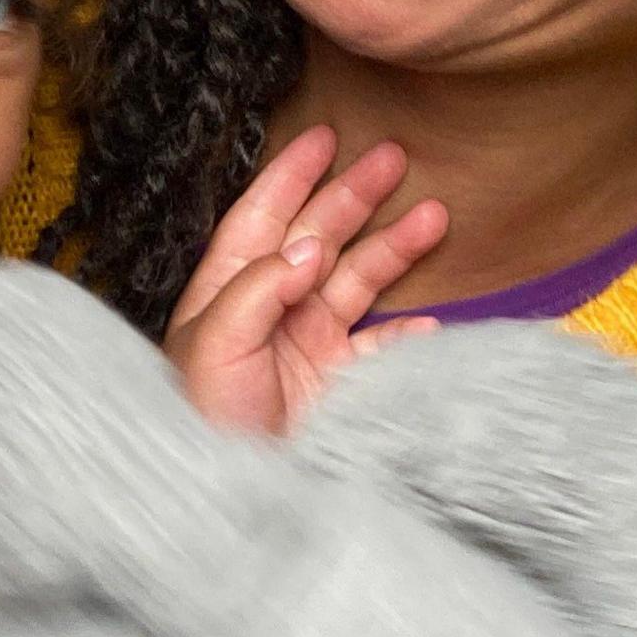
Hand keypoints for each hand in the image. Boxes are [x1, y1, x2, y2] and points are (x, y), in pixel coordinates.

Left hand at [163, 125, 448, 436]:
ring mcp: (305, 348)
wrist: (223, 500)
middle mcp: (269, 311)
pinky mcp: (336, 389)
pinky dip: (406, 335)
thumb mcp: (214, 347)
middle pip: (316, 238)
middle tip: (395, 157)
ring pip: (356, 283)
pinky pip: (379, 351)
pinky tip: (432, 324)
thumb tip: (306, 249)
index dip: (290, 176)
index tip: (325, 136)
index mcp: (227, 292)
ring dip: (394, 249)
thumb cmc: (201, 420)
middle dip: (354, 196)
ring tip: (434, 216)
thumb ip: (258, 290)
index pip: (260, 219)